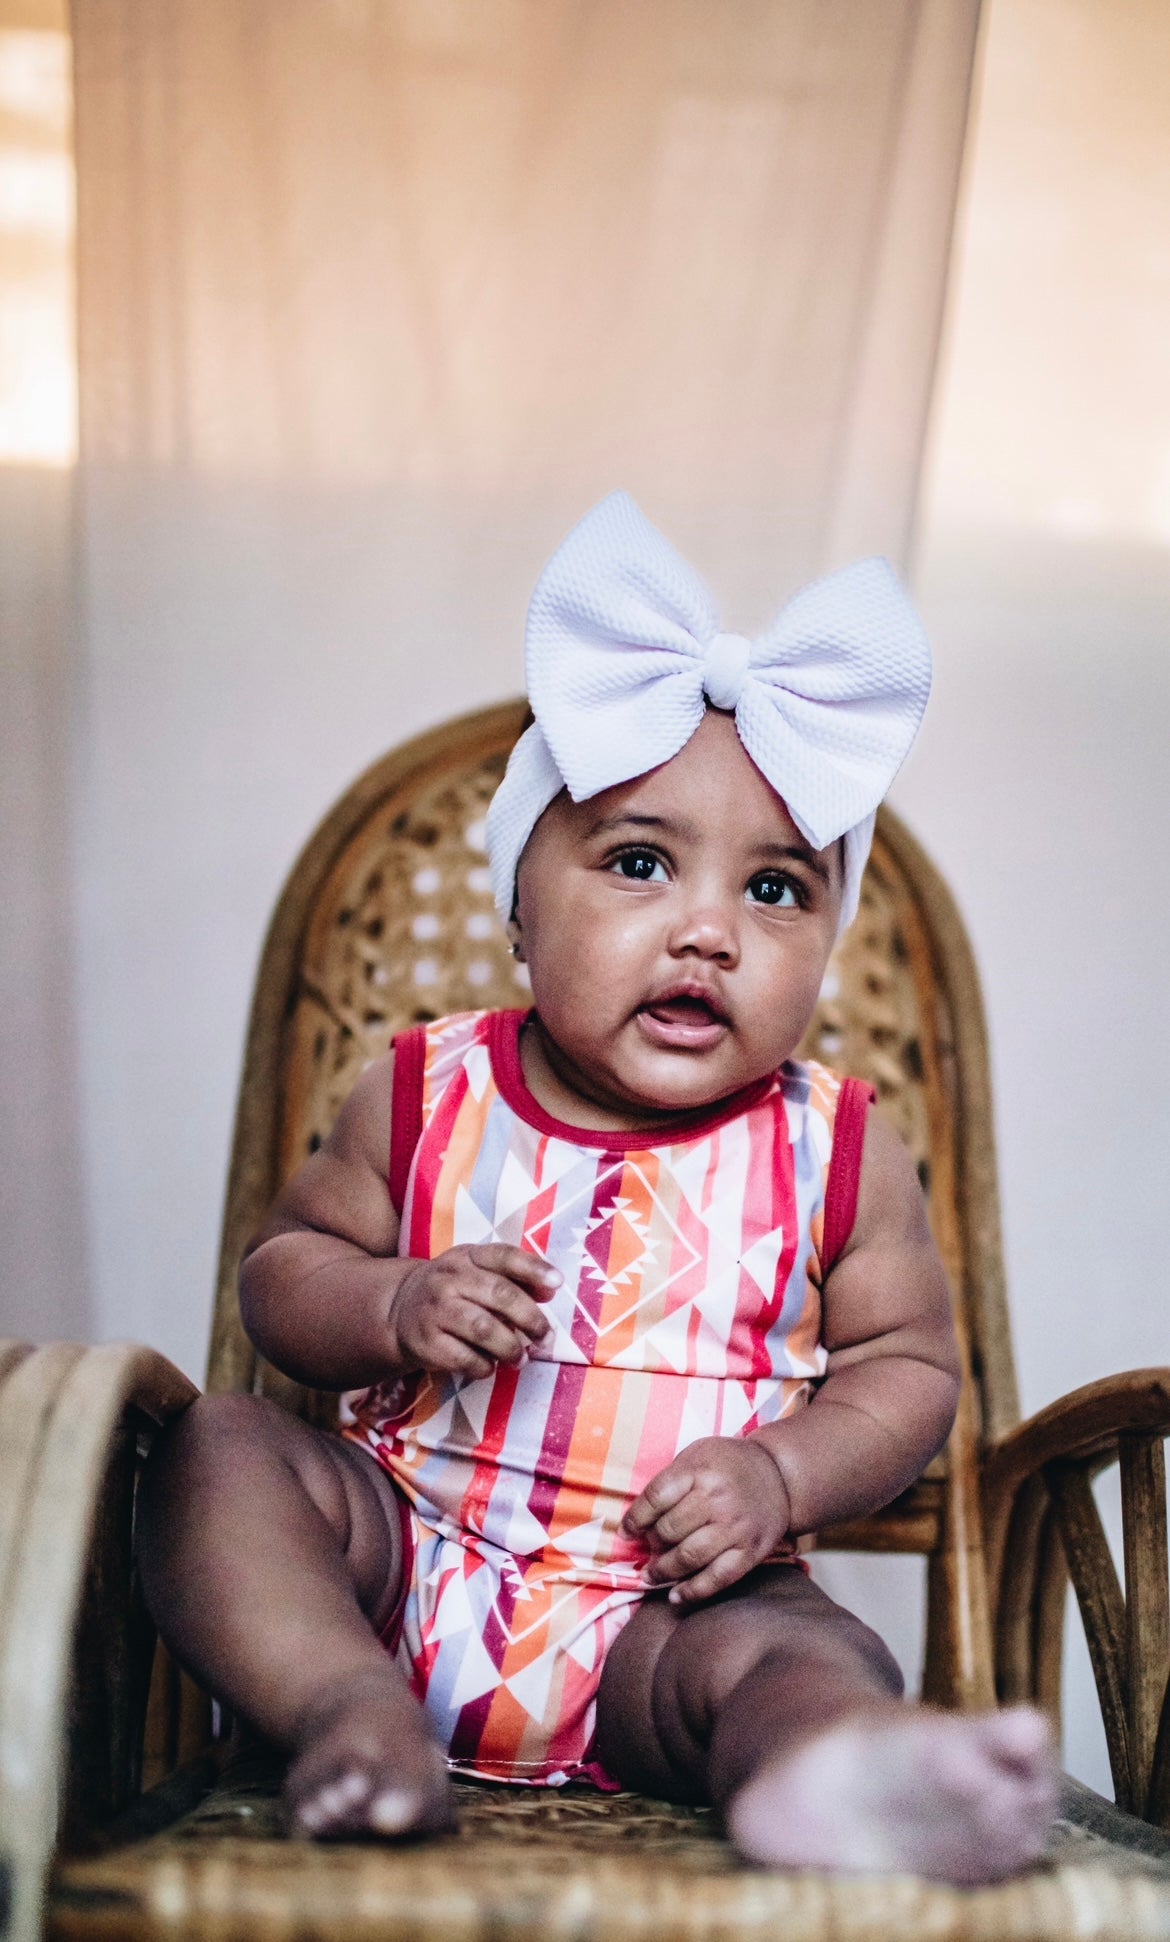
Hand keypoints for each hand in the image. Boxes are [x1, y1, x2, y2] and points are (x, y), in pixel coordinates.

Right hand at [389, 1245, 560, 1377]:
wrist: (398, 1311)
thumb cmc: (454, 1292)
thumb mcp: (478, 1274)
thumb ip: (515, 1279)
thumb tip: (551, 1288)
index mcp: (468, 1257)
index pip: (504, 1256)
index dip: (533, 1268)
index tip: (558, 1283)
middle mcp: (449, 1278)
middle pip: (500, 1294)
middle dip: (531, 1319)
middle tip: (546, 1338)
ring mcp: (435, 1310)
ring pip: (484, 1329)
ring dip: (510, 1348)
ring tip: (521, 1359)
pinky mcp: (426, 1342)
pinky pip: (464, 1358)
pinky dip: (484, 1366)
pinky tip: (490, 1367)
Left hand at [622, 1436, 790, 1605]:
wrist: (778, 1475)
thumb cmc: (728, 1465)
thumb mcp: (696, 1455)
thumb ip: (669, 1482)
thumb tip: (638, 1522)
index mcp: (700, 1470)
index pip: (655, 1498)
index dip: (634, 1519)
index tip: (626, 1531)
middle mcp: (718, 1499)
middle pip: (670, 1530)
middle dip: (651, 1543)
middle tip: (647, 1548)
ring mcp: (736, 1528)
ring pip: (689, 1557)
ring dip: (663, 1571)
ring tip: (650, 1575)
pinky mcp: (750, 1551)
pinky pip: (717, 1578)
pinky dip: (693, 1591)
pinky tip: (675, 1596)